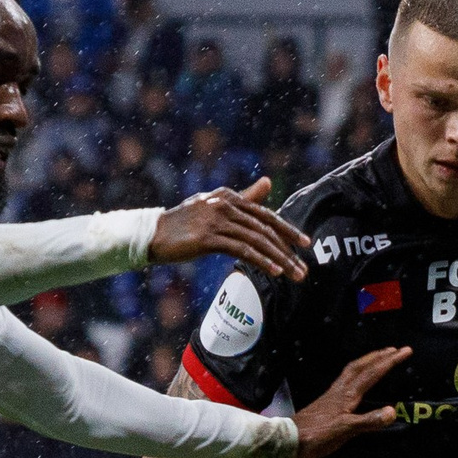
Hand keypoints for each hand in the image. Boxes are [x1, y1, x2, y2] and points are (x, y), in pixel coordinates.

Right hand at [149, 178, 309, 281]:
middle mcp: (225, 204)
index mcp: (229, 196)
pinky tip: (274, 272)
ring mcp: (217, 220)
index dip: (287, 230)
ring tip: (295, 275)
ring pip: (257, 241)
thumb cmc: (183, 224)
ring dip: (280, 260)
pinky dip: (261, 261)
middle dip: (288, 250)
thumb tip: (269, 182)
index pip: (265, 215)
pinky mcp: (208, 237)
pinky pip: (242, 250)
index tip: (305, 244)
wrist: (152, 235)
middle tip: (304, 269)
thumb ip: (244, 197)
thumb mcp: (215, 207)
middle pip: (265, 228)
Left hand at [293, 344, 409, 457]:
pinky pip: (346, 380)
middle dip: (379, 356)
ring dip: (367, 362)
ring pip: (352, 371)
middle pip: (361, 366)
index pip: (373, 373)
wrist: (290, 439)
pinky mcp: (327, 401)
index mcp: (348, 394)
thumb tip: (392, 411)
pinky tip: (357, 380)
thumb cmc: (318, 435)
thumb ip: (368, 421)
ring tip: (378, 358)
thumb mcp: (346, 430)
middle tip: (394, 349)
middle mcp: (341, 390)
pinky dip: (357, 373)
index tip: (405, 351)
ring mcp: (333, 394)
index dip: (390, 362)